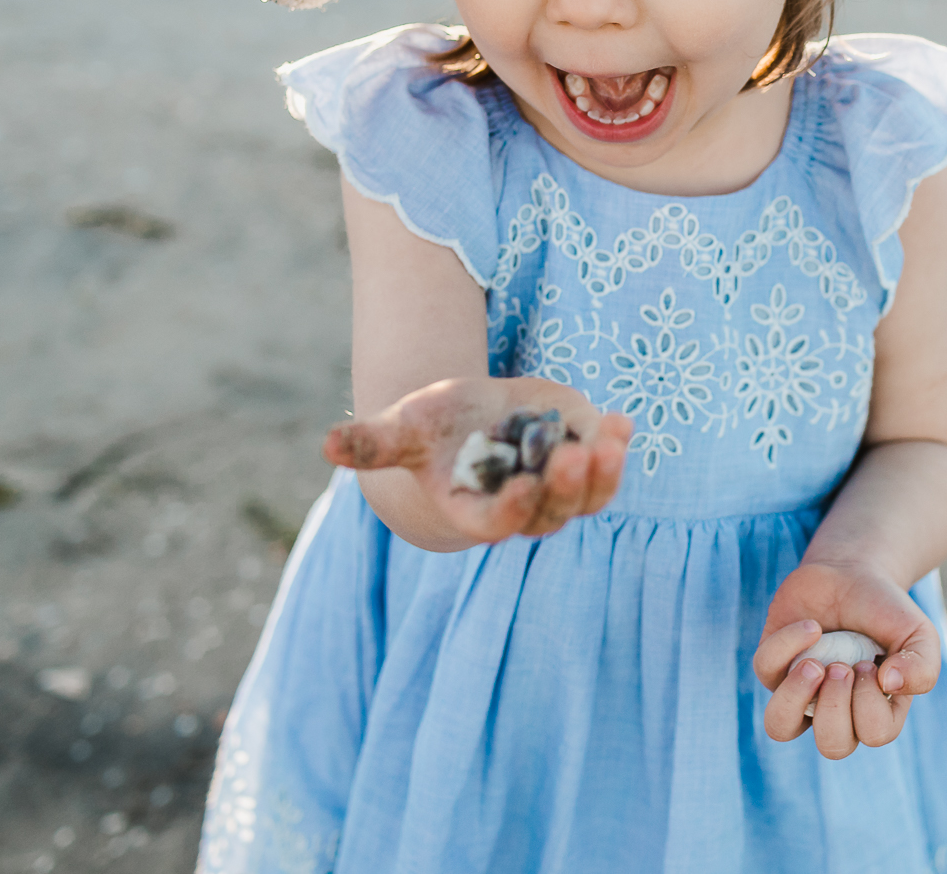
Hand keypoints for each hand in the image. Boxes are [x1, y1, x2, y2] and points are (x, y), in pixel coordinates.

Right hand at [323, 377, 630, 543]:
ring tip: (610, 439)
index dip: (511, 509)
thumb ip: (371, 444)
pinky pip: (607, 468)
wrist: (470, 427)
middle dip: (564, 485)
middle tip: (574, 453)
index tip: (523, 488)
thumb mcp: (403, 432)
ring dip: (603, 473)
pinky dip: (617, 449)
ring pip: (588, 496)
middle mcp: (522, 508)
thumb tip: (324, 445)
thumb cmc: (431, 433)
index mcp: (476, 511)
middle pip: (550, 510)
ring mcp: (558, 490)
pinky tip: (622, 422)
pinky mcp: (583, 463)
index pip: (498, 523)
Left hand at [753, 560, 939, 758]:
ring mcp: (800, 691)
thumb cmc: (887, 612)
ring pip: (779, 726)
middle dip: (836, 706)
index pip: (874, 734)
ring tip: (814, 666)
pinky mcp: (772, 664)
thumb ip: (922, 666)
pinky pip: (766, 669)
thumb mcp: (919, 634)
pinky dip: (787, 645)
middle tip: (843, 667)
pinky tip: (811, 626)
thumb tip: (889, 685)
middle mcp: (835, 711)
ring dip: (795, 698)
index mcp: (875, 712)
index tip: (874, 663)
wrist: (853, 573)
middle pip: (831, 744)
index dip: (871, 701)